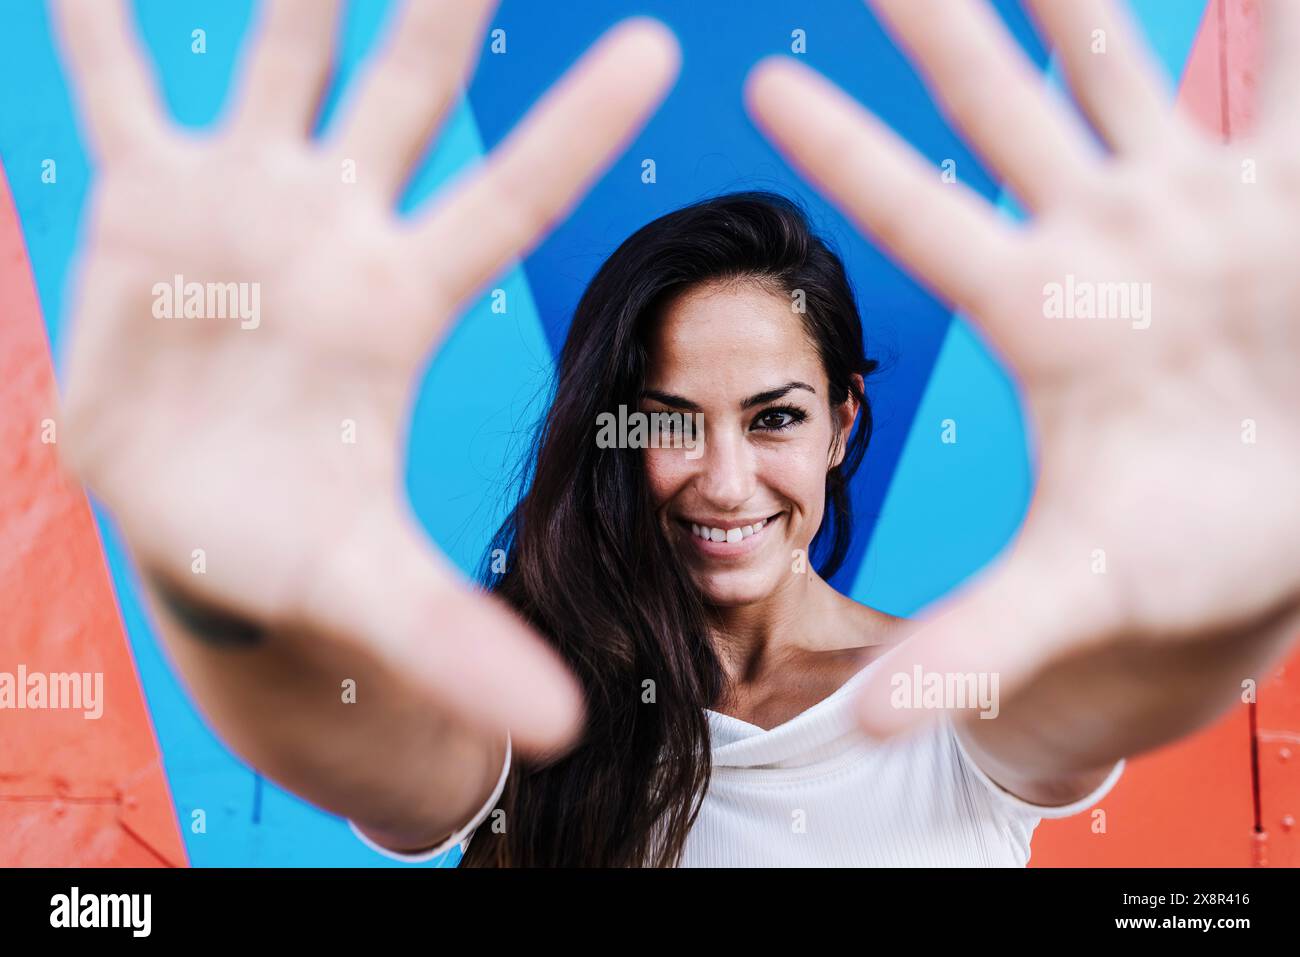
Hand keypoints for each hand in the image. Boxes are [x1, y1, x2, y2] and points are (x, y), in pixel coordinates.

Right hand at [52, 0, 678, 753]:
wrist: (201, 522)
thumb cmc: (293, 548)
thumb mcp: (371, 589)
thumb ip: (461, 642)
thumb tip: (564, 727)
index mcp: (401, 304)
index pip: (509, 200)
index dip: (576, 128)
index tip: (660, 45)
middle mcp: (336, 230)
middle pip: (409, 91)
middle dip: (447, 1)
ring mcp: (244, 205)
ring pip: (280, 54)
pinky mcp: (147, 206)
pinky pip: (114, 89)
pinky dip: (99, 22)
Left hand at [747, 0, 1299, 741]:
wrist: (1286, 531)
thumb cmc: (1183, 555)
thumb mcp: (1080, 583)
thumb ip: (976, 640)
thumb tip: (869, 724)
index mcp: (1040, 315)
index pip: (919, 218)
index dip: (850, 155)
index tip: (762, 90)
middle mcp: (1101, 240)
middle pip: (999, 108)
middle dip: (944, 25)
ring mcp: (1192, 206)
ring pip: (1120, 65)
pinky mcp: (1285, 197)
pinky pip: (1286, 80)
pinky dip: (1270, 20)